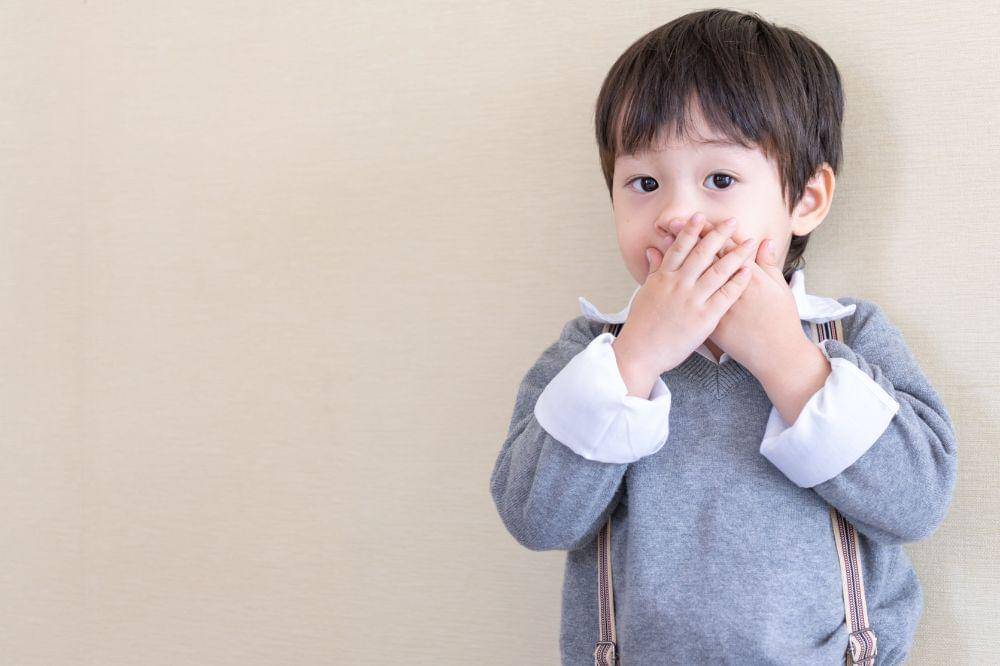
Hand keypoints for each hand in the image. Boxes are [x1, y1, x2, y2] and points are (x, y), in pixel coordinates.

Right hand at [612, 212, 757, 378]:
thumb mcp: (645, 292)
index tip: (701, 217)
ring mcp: (691, 300)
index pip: (679, 248)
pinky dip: (737, 281)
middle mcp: (678, 285)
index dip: (691, 231)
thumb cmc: (641, 324)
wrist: (640, 352)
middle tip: (732, 221)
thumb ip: (653, 270)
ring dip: (735, 254)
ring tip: (749, 242)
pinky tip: (748, 270)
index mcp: (663, 278)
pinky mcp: (704, 318)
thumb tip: (653, 249)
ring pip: (717, 271)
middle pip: (702, 253)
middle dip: (718, 235)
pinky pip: (725, 295)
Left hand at [665, 218, 800, 375]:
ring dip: (677, 261)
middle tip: (671, 222)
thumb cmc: (781, 321)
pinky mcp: (709, 321)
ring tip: (662, 244)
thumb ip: (768, 264)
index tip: (698, 218)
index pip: (727, 247)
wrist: (775, 353)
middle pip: (706, 258)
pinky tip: (664, 278)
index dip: (711, 231)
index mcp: (751, 275)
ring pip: (693, 276)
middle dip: (688, 240)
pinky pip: (688, 301)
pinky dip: (677, 287)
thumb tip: (764, 241)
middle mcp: (729, 287)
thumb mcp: (779, 289)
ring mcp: (716, 305)